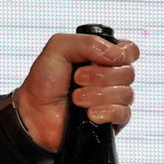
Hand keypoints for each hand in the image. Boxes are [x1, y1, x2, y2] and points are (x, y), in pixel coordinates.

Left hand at [15, 32, 139, 149]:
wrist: (33, 113)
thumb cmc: (44, 82)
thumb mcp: (58, 48)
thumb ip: (88, 42)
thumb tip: (117, 55)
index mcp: (101, 57)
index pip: (130, 51)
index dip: (122, 54)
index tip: (101, 59)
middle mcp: (110, 78)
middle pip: (128, 73)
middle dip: (100, 76)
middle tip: (77, 79)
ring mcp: (112, 100)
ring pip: (126, 94)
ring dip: (97, 95)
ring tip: (77, 99)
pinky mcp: (111, 121)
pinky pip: (123, 114)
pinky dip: (105, 112)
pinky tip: (88, 114)